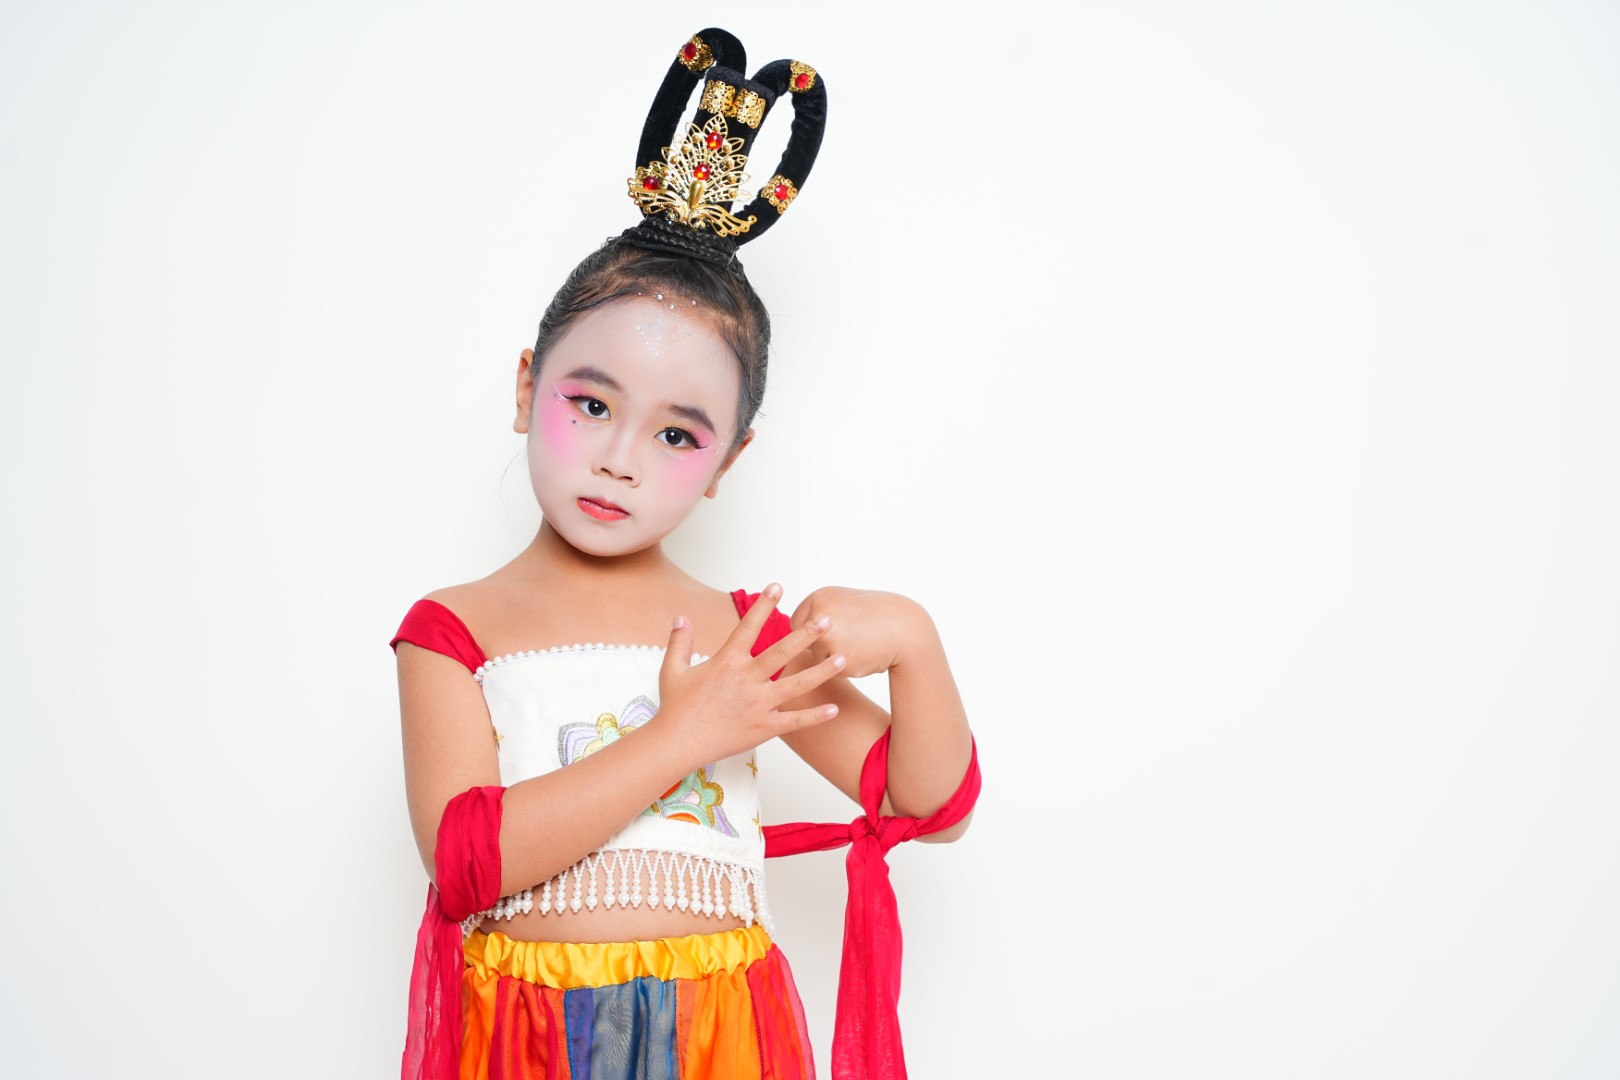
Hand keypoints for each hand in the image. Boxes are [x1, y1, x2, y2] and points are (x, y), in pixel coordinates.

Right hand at [654, 583, 847, 766]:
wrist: (676, 744)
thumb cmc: (675, 708)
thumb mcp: (672, 670)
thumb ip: (679, 642)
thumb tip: (681, 617)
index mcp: (726, 662)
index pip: (748, 626)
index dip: (764, 605)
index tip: (778, 587)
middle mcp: (746, 680)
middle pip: (782, 652)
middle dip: (806, 635)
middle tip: (827, 621)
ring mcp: (757, 705)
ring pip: (796, 685)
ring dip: (820, 672)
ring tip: (842, 659)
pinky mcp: (763, 728)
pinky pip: (794, 721)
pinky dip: (815, 716)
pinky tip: (834, 709)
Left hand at [788, 587, 931, 678]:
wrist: (904, 629)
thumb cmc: (873, 616)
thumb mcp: (843, 602)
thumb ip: (819, 612)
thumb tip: (795, 630)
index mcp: (819, 597)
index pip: (797, 624)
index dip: (810, 633)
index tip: (829, 632)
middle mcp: (819, 615)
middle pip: (801, 643)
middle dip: (818, 646)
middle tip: (845, 638)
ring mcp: (828, 638)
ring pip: (816, 658)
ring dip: (831, 657)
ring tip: (857, 643)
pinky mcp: (838, 659)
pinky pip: (831, 670)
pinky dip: (844, 667)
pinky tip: (862, 654)